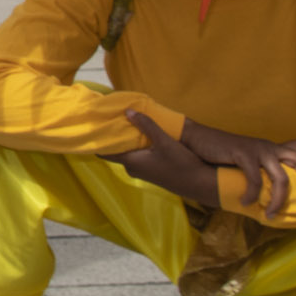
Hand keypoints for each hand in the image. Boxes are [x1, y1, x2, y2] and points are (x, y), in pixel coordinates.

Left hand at [102, 111, 222, 207]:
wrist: (200, 185)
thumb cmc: (181, 164)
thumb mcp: (164, 141)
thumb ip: (146, 125)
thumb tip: (127, 111)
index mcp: (131, 162)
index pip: (104, 152)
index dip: (98, 140)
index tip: (94, 126)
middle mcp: (132, 168)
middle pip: (115, 151)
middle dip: (111, 138)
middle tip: (109, 120)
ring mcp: (142, 171)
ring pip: (127, 154)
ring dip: (124, 141)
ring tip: (122, 124)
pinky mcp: (151, 172)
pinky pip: (136, 157)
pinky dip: (134, 146)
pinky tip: (139, 136)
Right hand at [177, 117, 295, 217]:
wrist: (198, 142)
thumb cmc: (224, 156)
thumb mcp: (249, 163)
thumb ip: (263, 173)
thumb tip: (274, 194)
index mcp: (274, 148)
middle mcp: (270, 147)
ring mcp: (258, 150)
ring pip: (280, 177)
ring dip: (278, 200)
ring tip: (270, 214)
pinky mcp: (242, 154)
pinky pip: (254, 180)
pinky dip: (251, 195)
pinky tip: (244, 203)